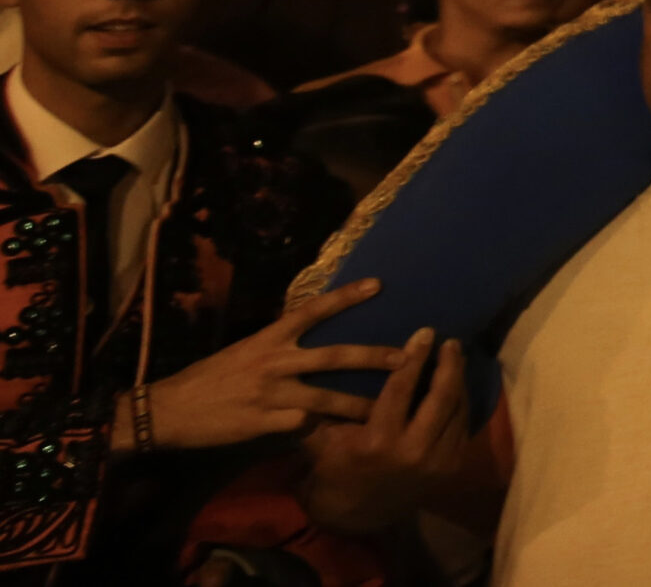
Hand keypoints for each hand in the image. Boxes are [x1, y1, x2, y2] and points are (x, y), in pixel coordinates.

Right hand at [126, 279, 405, 451]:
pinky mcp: (264, 423)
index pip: (314, 310)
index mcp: (269, 338)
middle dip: (373, 357)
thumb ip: (280, 345)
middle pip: (334, 356)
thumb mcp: (245, 350)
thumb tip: (316, 337)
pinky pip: (302, 427)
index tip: (379, 284)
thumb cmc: (210, 377)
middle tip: (408, 357)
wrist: (169, 410)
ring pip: (326, 398)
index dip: (346, 296)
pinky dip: (321, 432)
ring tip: (389, 409)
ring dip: (359, 405)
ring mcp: (271, 394)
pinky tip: (342, 440)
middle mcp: (274, 361)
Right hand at [302, 327, 469, 533]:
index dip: (415, 357)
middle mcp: (412, 450)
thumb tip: (319, 363)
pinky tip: (459, 384)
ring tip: (456, 357)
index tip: (426, 332)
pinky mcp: (450, 467)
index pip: (402, 388)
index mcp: (378, 440)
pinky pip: (463, 426)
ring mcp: (436, 461)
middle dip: (449, 364)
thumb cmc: (334, 469)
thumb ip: (319, 407)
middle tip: (451, 342)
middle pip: (441, 396)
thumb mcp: (320, 440)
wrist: (357, 514)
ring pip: (457, 410)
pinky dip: (463, 403)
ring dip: (460, 380)